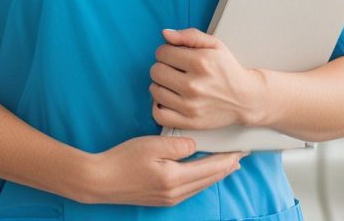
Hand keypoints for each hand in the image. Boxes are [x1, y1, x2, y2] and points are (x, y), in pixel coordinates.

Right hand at [84, 136, 243, 205]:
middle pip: (209, 179)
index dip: (227, 158)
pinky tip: (203, 173)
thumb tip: (195, 144)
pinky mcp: (163, 199)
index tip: (241, 150)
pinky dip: (202, 179)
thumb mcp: (151, 145)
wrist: (102, 180)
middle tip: (241, 156)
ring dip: (216, 174)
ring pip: (201, 185)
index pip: (210, 168)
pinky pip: (191, 188)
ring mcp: (170, 198)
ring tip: (228, 165)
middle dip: (227, 167)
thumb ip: (177, 144)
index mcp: (175, 178)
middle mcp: (177, 192)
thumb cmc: (123, 159)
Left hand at [150, 28, 265, 130]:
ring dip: (160, 85)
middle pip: (156, 71)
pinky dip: (158, 107)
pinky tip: (167, 100)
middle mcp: (194, 85)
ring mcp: (191, 106)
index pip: (161, 52)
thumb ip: (189, 35)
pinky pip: (159, 115)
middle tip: (173, 70)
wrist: (247, 99)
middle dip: (162, 67)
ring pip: (155, 91)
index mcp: (200, 62)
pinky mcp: (190, 122)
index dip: (166, 52)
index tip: (174, 56)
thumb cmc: (228, 70)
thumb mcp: (214, 45)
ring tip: (172, 84)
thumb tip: (165, 34)